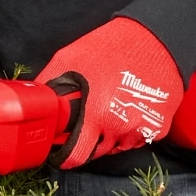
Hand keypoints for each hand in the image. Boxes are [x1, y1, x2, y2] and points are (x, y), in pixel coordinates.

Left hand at [42, 15, 182, 169]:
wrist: (156, 39)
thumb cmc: (110, 47)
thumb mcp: (69, 60)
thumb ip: (50, 84)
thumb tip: (36, 103)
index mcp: (96, 114)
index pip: (76, 156)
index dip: (65, 156)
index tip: (62, 150)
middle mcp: (120, 127)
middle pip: (96, 153)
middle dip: (87, 142)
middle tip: (87, 121)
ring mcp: (142, 129)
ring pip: (118, 147)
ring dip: (110, 136)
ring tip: (109, 109)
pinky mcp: (159, 128)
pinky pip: (138, 139)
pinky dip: (131, 130)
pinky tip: (128, 108)